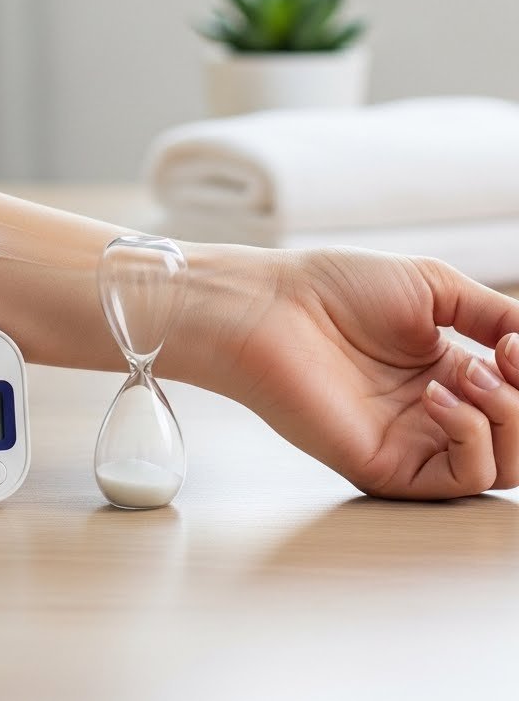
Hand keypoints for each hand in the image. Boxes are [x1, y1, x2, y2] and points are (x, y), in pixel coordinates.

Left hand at [229, 247, 518, 498]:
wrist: (274, 304)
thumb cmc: (337, 288)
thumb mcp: (435, 287)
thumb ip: (495, 314)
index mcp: (449, 373)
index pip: (518, 399)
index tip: (513, 340)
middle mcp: (437, 416)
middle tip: (502, 358)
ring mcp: (414, 445)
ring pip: (503, 470)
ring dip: (510, 420)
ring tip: (472, 374)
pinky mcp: (388, 470)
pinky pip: (459, 479)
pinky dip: (471, 437)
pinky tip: (439, 394)